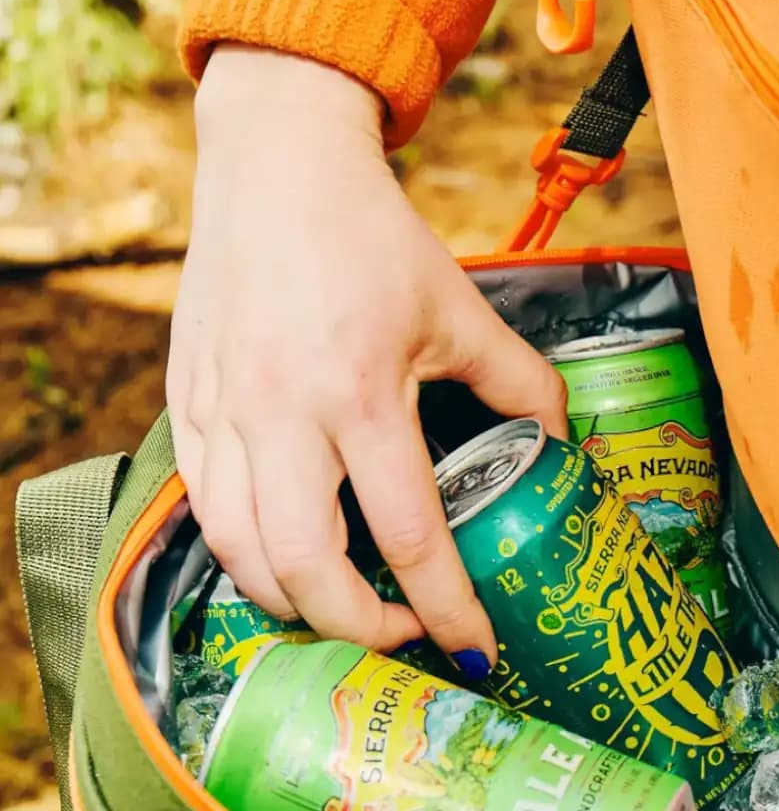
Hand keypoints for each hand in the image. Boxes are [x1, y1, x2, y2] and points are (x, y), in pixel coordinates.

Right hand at [167, 46, 566, 672]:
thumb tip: (560, 445)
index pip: (408, 534)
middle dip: (357, 629)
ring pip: (239, 553)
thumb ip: (518, 383)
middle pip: (304, 568)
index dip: (445, 608)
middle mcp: (282, 412)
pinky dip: (244, 554)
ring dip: (291, 605)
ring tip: (340, 609)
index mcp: (361, 390)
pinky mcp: (186, 405)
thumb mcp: (459, 307)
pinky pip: (204, 509)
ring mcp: (223, 412)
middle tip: (399, 636)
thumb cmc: (370, 235)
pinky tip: (284, 560)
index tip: (473, 649)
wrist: (272, 161)